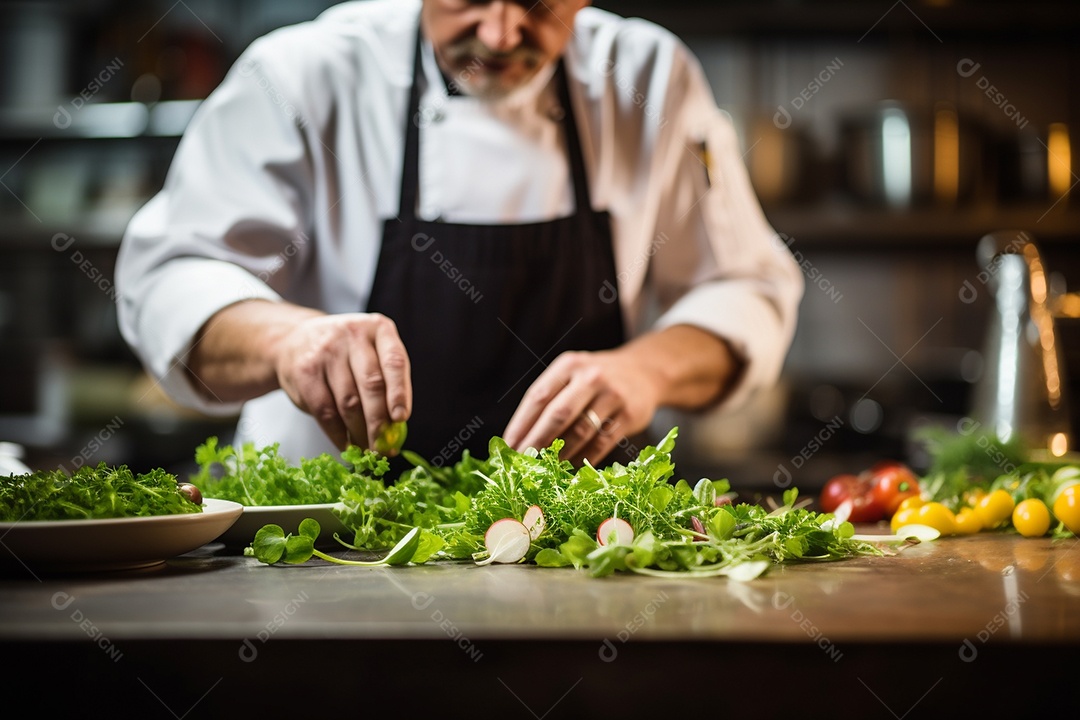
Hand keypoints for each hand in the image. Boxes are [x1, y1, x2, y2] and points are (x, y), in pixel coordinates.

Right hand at [274, 313, 411, 451]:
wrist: (294, 341)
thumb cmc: (346, 355)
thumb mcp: (371, 354)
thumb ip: (387, 383)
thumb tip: (396, 431)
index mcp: (379, 329)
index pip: (394, 362)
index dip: (400, 393)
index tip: (402, 418)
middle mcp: (353, 335)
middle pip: (371, 385)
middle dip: (379, 422)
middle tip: (384, 447)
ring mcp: (327, 352)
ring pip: (348, 402)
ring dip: (360, 433)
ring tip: (368, 450)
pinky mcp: (305, 372)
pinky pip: (325, 411)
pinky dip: (338, 434)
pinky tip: (346, 445)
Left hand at [502, 349, 659, 465]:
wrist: (644, 372)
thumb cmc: (596, 380)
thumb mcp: (572, 375)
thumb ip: (550, 399)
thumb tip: (519, 438)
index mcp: (568, 365)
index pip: (538, 396)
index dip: (521, 424)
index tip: (508, 446)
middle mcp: (591, 376)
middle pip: (558, 414)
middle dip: (536, 441)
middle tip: (522, 462)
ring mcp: (613, 395)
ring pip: (580, 432)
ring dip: (560, 454)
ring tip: (546, 468)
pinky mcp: (630, 414)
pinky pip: (601, 443)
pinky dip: (584, 459)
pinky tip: (571, 468)